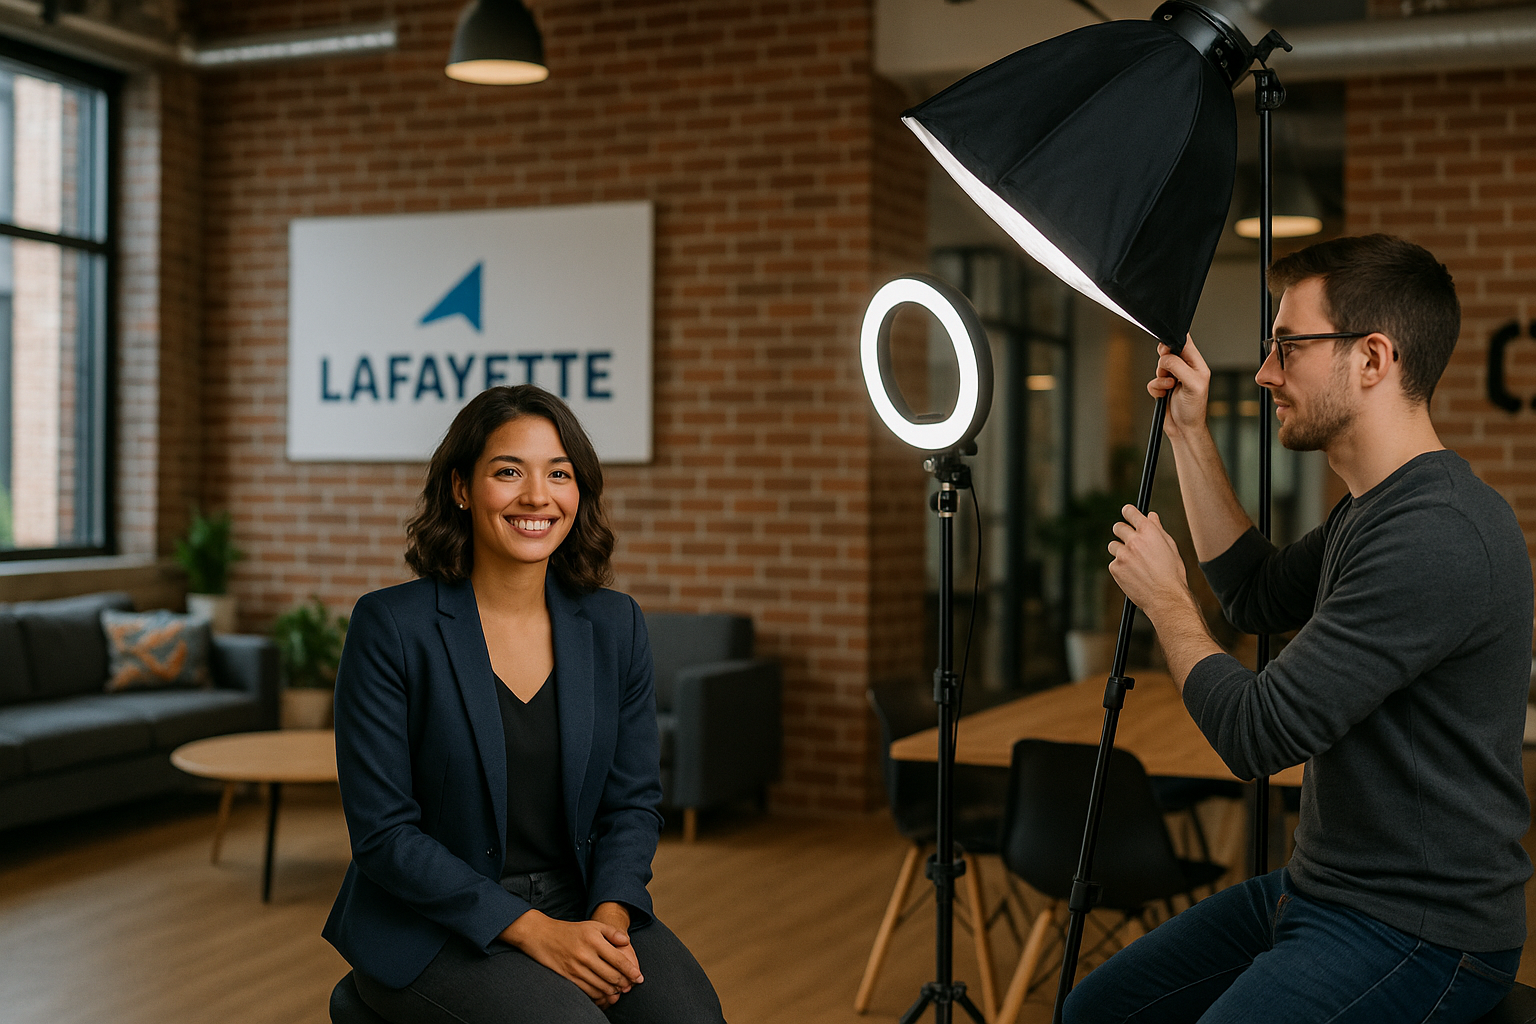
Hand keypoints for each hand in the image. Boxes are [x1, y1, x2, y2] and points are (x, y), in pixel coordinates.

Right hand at [500, 909, 643, 1006]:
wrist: (542, 936)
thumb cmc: (571, 931)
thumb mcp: (592, 925)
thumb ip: (612, 932)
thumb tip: (627, 941)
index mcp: (594, 940)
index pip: (619, 960)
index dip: (631, 972)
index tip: (639, 978)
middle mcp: (586, 955)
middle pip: (612, 976)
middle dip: (625, 984)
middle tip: (630, 986)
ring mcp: (576, 968)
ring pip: (601, 986)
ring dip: (614, 991)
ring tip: (619, 990)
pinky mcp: (568, 978)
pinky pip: (588, 991)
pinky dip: (600, 995)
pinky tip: (605, 993)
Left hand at [1107, 506, 1190, 620]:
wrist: (1165, 597)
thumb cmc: (1172, 573)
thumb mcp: (1170, 547)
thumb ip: (1158, 529)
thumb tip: (1151, 515)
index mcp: (1148, 532)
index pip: (1130, 512)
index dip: (1128, 512)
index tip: (1127, 513)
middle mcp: (1133, 540)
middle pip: (1118, 527)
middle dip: (1123, 532)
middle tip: (1131, 543)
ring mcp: (1122, 554)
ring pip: (1113, 546)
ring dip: (1121, 551)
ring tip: (1135, 564)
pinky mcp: (1115, 568)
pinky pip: (1114, 563)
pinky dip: (1120, 567)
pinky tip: (1133, 575)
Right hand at [1147, 335, 1211, 441]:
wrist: (1184, 429)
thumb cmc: (1194, 409)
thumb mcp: (1192, 384)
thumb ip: (1179, 366)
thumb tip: (1166, 358)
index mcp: (1197, 365)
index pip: (1185, 343)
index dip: (1174, 341)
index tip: (1168, 349)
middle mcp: (1185, 369)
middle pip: (1169, 352)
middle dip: (1164, 361)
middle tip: (1168, 370)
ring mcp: (1173, 378)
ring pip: (1159, 367)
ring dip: (1160, 377)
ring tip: (1170, 388)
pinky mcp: (1162, 387)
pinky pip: (1152, 381)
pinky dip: (1155, 388)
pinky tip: (1164, 395)